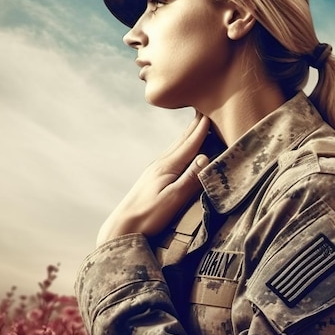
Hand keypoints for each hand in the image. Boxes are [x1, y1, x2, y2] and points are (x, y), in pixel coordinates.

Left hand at [96, 113, 210, 245]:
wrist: (122, 226)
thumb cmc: (149, 215)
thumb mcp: (174, 199)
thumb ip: (190, 178)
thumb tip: (205, 156)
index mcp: (168, 166)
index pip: (190, 144)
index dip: (202, 129)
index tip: (212, 112)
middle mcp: (161, 164)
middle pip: (182, 141)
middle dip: (196, 125)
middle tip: (206, 108)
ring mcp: (155, 170)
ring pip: (176, 147)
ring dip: (188, 135)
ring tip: (197, 124)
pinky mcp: (153, 178)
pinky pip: (171, 156)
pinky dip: (181, 147)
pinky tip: (181, 150)